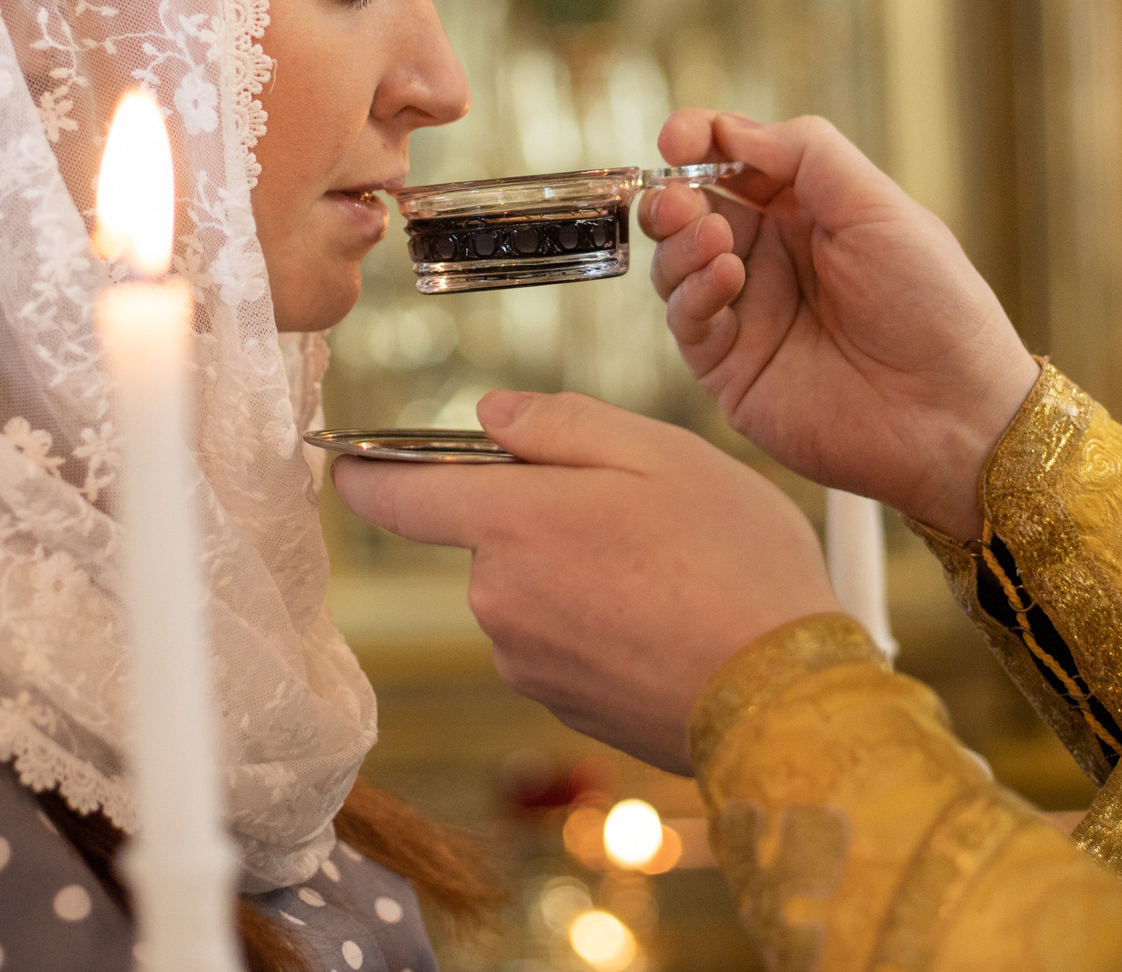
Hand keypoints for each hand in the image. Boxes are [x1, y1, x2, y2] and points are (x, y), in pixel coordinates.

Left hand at [331, 390, 839, 773]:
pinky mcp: (558, 704)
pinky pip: (555, 639)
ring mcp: (525, 660)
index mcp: (513, 523)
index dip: (363, 468)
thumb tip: (489, 416)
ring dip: (570, 568)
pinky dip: (593, 621)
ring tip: (664, 569)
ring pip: (524, 586)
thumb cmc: (734, 562)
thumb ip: (563, 424)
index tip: (342, 455)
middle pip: (484, 535)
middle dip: (535, 511)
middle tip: (632, 508)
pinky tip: (663, 618)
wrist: (779, 699)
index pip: (395, 494)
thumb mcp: (662, 453)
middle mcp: (499, 598)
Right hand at [643, 111, 1037, 539]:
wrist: (954, 414)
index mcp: (807, 211)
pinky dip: (694, 290)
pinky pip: (687, 320)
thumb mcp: (879, 206)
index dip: (698, 142)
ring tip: (713, 237)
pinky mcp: (730, 369)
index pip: (733, 160)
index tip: (677, 139)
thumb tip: (730, 130)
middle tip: (678, 195)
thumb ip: (807, 154)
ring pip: (676, 263)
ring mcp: (748, 313)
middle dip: (673, 194)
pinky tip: (727, 276)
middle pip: (691, 209)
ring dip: (680, 241)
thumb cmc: (935, 305)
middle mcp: (771, 258)